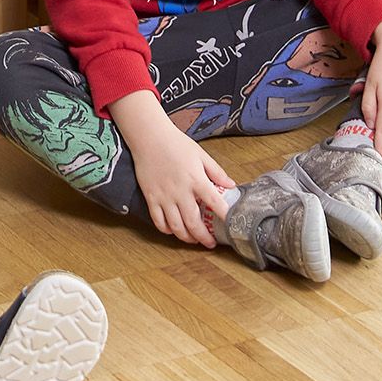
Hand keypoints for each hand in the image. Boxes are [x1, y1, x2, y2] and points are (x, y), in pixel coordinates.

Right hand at [128, 114, 237, 248]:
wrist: (150, 137)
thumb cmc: (176, 143)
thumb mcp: (201, 154)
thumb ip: (216, 172)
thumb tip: (231, 185)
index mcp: (196, 179)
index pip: (214, 203)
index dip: (224, 216)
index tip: (231, 225)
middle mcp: (181, 192)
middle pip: (193, 223)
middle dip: (204, 238)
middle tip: (211, 243)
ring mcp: (164, 197)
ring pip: (176, 226)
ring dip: (186, 238)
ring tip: (194, 240)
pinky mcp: (151, 198)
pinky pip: (158, 221)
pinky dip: (167, 230)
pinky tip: (173, 230)